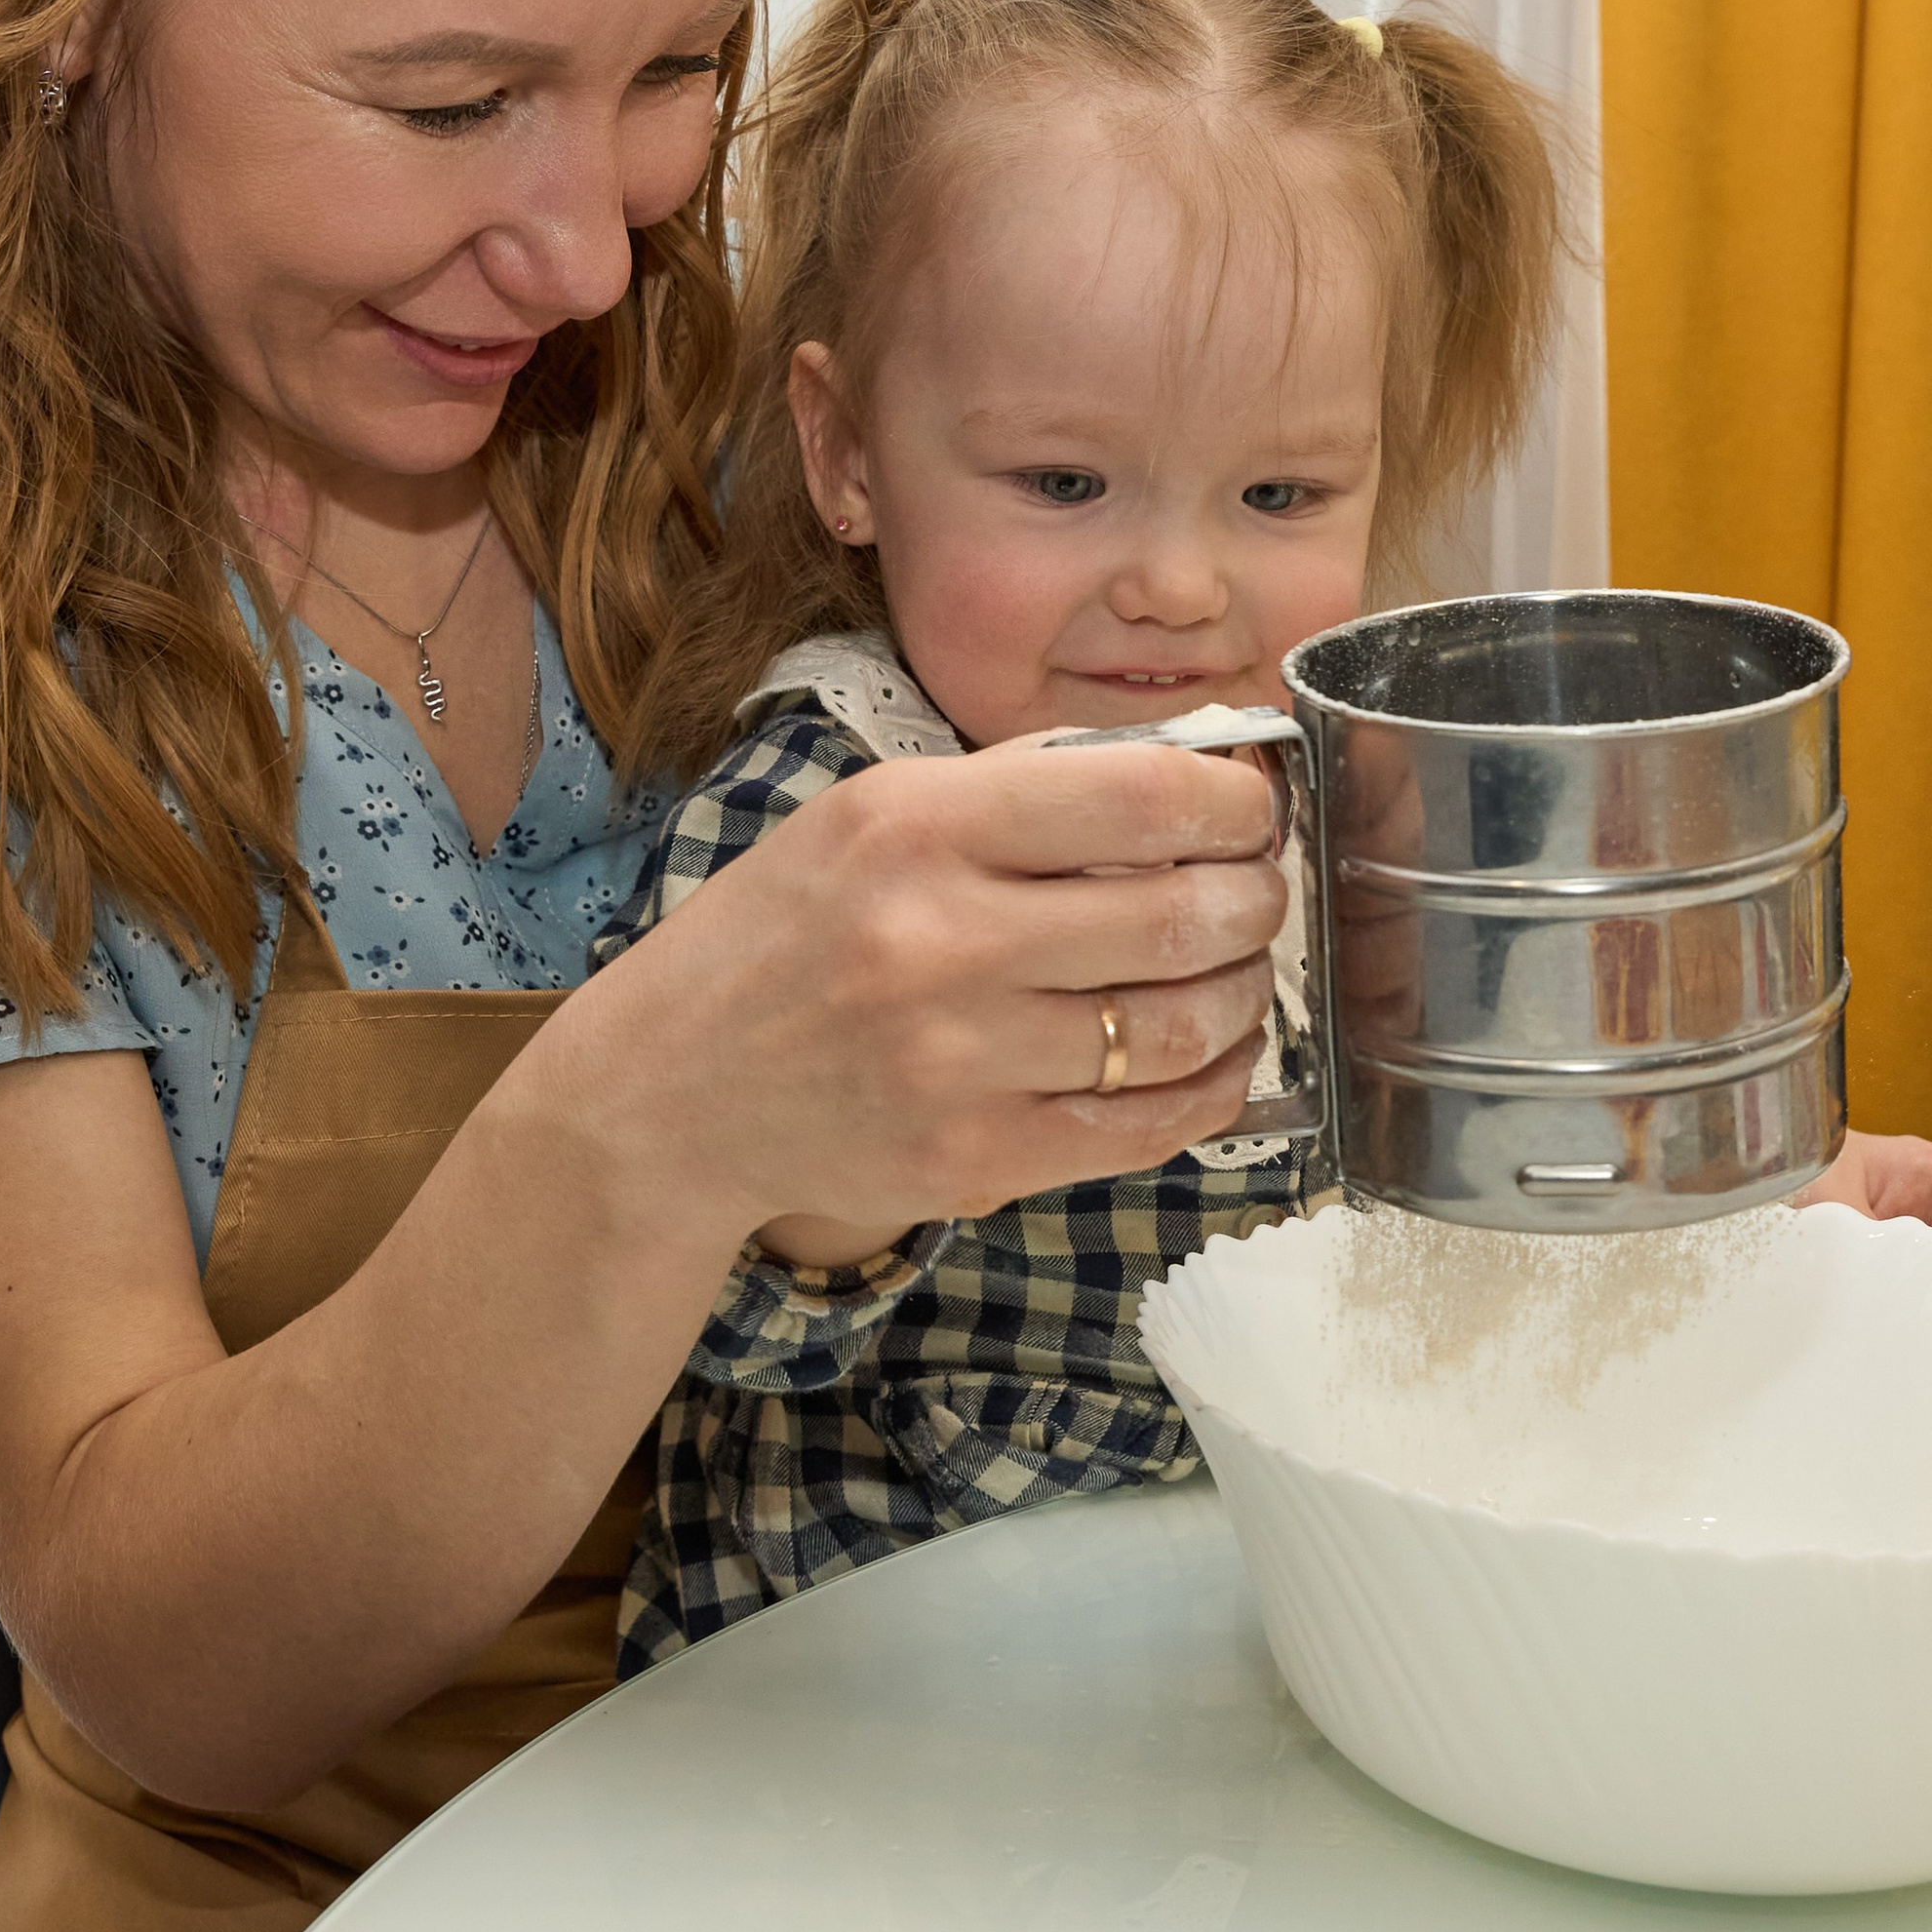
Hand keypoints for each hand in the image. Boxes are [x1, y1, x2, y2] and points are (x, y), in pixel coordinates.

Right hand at [558, 734, 1285, 1249]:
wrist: (670, 1089)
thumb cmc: (787, 934)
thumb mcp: (869, 815)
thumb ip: (1021, 788)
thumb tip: (1191, 771)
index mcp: (917, 826)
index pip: (1141, 796)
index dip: (1234, 803)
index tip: (1254, 811)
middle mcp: (938, 940)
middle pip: (1180, 914)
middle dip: (1255, 899)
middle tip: (1261, 893)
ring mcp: (959, 1062)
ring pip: (1181, 1025)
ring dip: (1243, 993)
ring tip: (1235, 970)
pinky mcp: (977, 1159)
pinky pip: (1149, 1126)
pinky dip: (1213, 1085)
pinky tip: (1217, 1055)